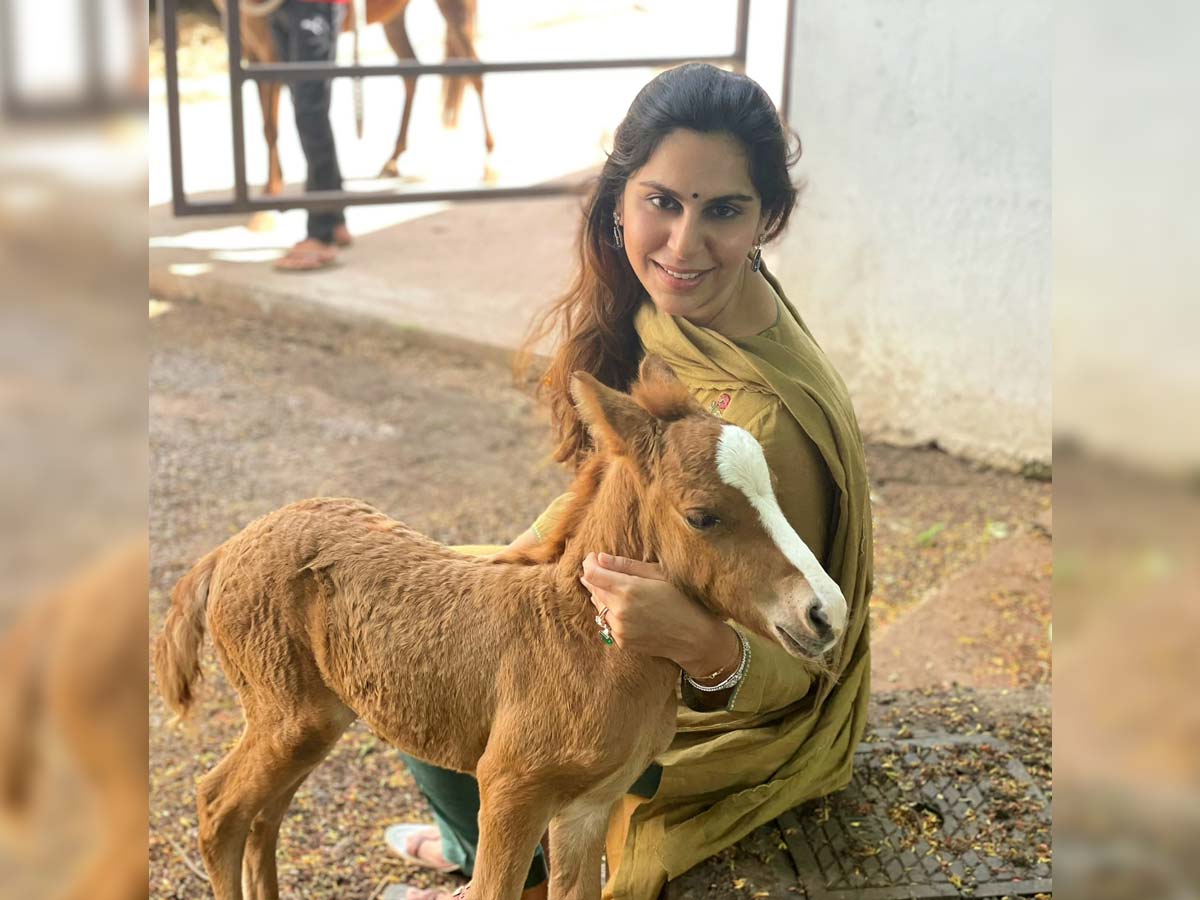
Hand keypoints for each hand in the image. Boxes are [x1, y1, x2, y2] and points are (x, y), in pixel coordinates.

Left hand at [580, 552, 737, 675]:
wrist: (694, 637)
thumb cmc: (682, 600)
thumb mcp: (659, 575)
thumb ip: (627, 566)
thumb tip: (601, 558)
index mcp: (629, 590)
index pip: (593, 574)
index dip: (589, 563)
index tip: (594, 557)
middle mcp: (619, 611)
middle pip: (592, 589)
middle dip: (594, 576)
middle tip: (601, 567)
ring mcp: (619, 629)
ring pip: (598, 606)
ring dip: (601, 594)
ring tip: (612, 585)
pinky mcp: (622, 642)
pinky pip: (606, 622)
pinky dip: (609, 611)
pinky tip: (621, 605)